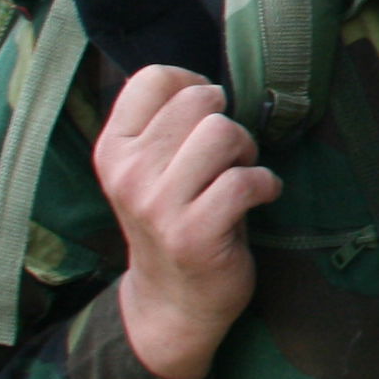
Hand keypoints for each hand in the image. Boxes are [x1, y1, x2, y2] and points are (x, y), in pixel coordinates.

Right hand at [98, 63, 276, 378]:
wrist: (172, 300)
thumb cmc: (174, 218)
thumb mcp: (149, 168)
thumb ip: (165, 125)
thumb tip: (208, 80)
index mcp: (113, 149)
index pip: (153, 78)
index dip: (193, 84)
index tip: (205, 112)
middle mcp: (128, 174)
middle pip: (199, 102)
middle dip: (227, 121)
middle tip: (228, 154)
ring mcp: (158, 206)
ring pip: (223, 133)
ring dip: (246, 151)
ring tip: (240, 174)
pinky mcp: (194, 234)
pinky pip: (245, 181)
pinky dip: (266, 185)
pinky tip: (260, 197)